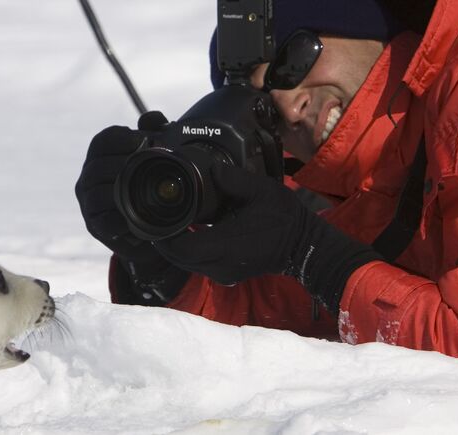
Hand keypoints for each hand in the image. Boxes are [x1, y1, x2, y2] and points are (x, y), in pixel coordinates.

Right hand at [75, 112, 189, 303]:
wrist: (150, 226)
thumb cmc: (146, 185)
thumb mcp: (154, 157)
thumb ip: (155, 131)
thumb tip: (153, 118)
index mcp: (99, 157)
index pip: (102, 141)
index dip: (121, 137)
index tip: (143, 140)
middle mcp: (88, 179)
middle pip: (97, 166)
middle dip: (122, 163)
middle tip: (146, 165)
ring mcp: (89, 203)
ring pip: (97, 194)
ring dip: (119, 190)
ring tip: (141, 188)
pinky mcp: (96, 226)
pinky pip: (103, 221)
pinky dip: (118, 219)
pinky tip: (133, 216)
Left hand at [154, 163, 380, 310]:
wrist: (304, 246)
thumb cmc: (284, 218)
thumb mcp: (261, 191)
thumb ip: (234, 179)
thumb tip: (212, 168)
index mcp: (226, 244)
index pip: (182, 247)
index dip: (164, 236)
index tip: (153, 219)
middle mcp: (220, 264)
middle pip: (179, 258)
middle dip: (164, 241)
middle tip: (154, 220)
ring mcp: (223, 273)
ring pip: (187, 264)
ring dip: (175, 247)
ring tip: (167, 224)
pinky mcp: (227, 275)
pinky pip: (198, 265)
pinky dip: (188, 251)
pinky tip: (187, 232)